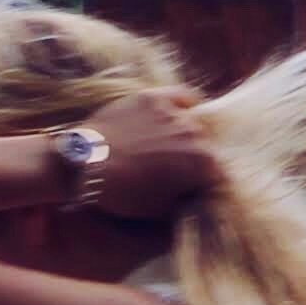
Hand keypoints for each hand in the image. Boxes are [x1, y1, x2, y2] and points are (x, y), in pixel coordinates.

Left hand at [64, 92, 214, 220]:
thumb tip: (191, 195)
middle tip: (178, 168)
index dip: (209, 183)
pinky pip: (180, 96)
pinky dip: (184, 104)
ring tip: (170, 142)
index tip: (199, 188)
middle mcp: (195, 133)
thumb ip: (183, 198)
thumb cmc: (122, 192)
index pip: (219, 173)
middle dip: (198, 158)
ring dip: (187, 134)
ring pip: (193, 122)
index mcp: (202, 163)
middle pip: (208, 146)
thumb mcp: (159, 208)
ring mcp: (175, 112)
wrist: (86, 163)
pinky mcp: (154, 97)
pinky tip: (181, 110)